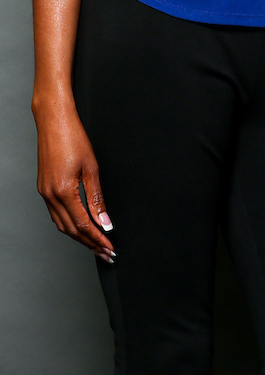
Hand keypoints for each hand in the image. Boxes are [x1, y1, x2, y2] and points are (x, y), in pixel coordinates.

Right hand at [35, 103, 115, 260]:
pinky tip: (80, 227)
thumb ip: (97, 198)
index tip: (110, 249)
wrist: (53, 121)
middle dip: (90, 244)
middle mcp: (50, 195)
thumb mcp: (92, 168)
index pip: (83, 225)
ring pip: (62, 224)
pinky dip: (69, 224)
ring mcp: (44, 193)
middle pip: (71, 230)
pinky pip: (56, 214)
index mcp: (63, 191)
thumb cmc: (74, 138)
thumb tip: (105, 222)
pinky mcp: (43, 188)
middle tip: (106, 254)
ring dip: (79, 237)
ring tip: (96, 245)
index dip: (98, 239)